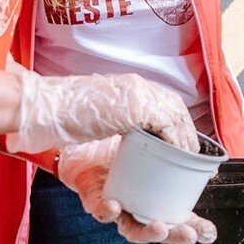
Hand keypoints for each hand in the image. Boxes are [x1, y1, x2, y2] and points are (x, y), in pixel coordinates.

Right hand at [11, 68, 195, 152]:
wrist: (47, 106)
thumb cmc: (65, 112)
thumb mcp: (101, 111)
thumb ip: (120, 116)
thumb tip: (132, 131)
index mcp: (131, 86)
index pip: (166, 100)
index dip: (179, 121)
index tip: (186, 140)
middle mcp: (138, 86)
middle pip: (176, 106)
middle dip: (188, 131)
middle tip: (195, 153)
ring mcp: (138, 94)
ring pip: (175, 115)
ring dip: (185, 138)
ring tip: (189, 157)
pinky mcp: (136, 107)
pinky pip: (166, 125)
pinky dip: (174, 140)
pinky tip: (176, 155)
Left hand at [56, 137, 216, 243]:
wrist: (88, 144)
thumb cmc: (125, 151)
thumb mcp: (157, 151)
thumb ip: (181, 159)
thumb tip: (210, 169)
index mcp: (160, 201)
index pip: (183, 221)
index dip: (198, 230)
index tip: (209, 234)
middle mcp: (141, 210)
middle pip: (162, 232)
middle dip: (177, 237)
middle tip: (190, 235)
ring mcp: (119, 209)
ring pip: (134, 230)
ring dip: (148, 233)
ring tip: (160, 227)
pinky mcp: (96, 202)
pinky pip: (101, 212)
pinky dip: (109, 212)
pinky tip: (117, 206)